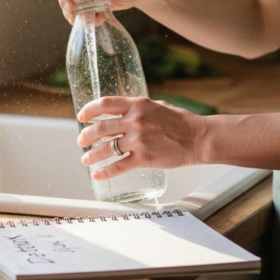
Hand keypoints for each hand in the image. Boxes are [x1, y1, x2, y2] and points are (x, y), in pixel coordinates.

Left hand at [76, 97, 207, 179]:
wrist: (199, 138)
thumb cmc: (182, 122)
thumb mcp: (157, 106)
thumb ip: (139, 109)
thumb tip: (123, 112)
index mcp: (137, 105)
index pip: (105, 103)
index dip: (89, 109)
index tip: (81, 116)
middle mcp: (135, 121)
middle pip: (100, 128)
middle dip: (86, 135)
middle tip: (81, 140)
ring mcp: (138, 140)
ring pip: (106, 149)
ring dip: (92, 155)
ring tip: (85, 159)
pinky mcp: (143, 158)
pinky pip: (118, 166)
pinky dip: (105, 172)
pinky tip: (97, 175)